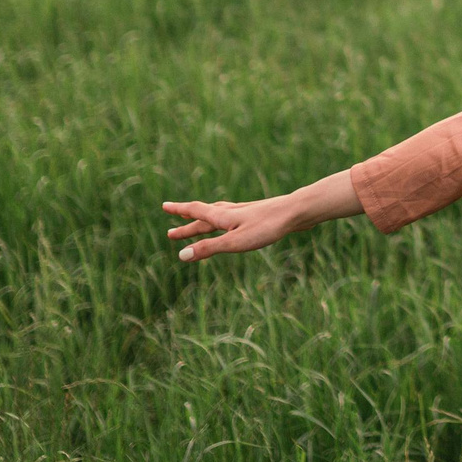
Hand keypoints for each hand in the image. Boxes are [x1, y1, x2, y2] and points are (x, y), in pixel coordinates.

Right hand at [163, 170, 359, 261]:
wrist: (297, 212)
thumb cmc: (267, 227)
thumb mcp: (235, 242)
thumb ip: (209, 248)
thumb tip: (182, 256)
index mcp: (222, 216)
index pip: (195, 212)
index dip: (179, 211)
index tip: (164, 206)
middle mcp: (231, 211)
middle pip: (204, 218)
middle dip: (187, 225)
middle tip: (171, 232)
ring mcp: (246, 213)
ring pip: (219, 216)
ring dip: (204, 223)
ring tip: (197, 224)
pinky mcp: (258, 216)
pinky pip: (233, 218)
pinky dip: (223, 221)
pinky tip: (234, 223)